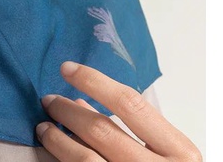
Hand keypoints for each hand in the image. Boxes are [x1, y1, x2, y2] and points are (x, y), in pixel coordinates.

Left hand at [36, 61, 201, 161]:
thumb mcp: (165, 152)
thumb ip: (130, 128)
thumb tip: (80, 103)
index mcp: (179, 151)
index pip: (129, 103)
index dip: (93, 81)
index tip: (67, 69)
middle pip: (102, 130)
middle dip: (68, 111)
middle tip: (49, 100)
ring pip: (85, 158)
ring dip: (58, 138)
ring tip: (43, 127)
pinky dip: (65, 159)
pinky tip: (55, 150)